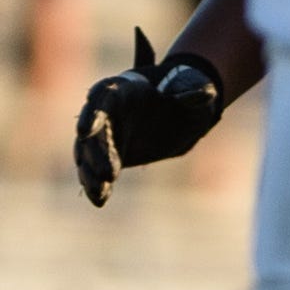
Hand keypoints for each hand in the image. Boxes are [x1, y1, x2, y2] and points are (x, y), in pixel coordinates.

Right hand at [73, 28, 228, 205]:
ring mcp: (104, 136)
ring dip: (90, 172)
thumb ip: (195, 91)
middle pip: (92, 132)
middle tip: (109, 173)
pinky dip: (95, 186)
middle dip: (96, 152)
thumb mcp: (196, 90)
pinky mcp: (107, 157)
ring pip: (88, 154)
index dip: (92, 115)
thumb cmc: (185, 96)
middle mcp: (106, 112)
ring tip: (101, 190)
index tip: (85, 131)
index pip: (100, 98)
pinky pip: (95, 172)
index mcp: (122, 89)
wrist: (180, 117)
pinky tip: (99, 200)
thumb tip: (205, 94)